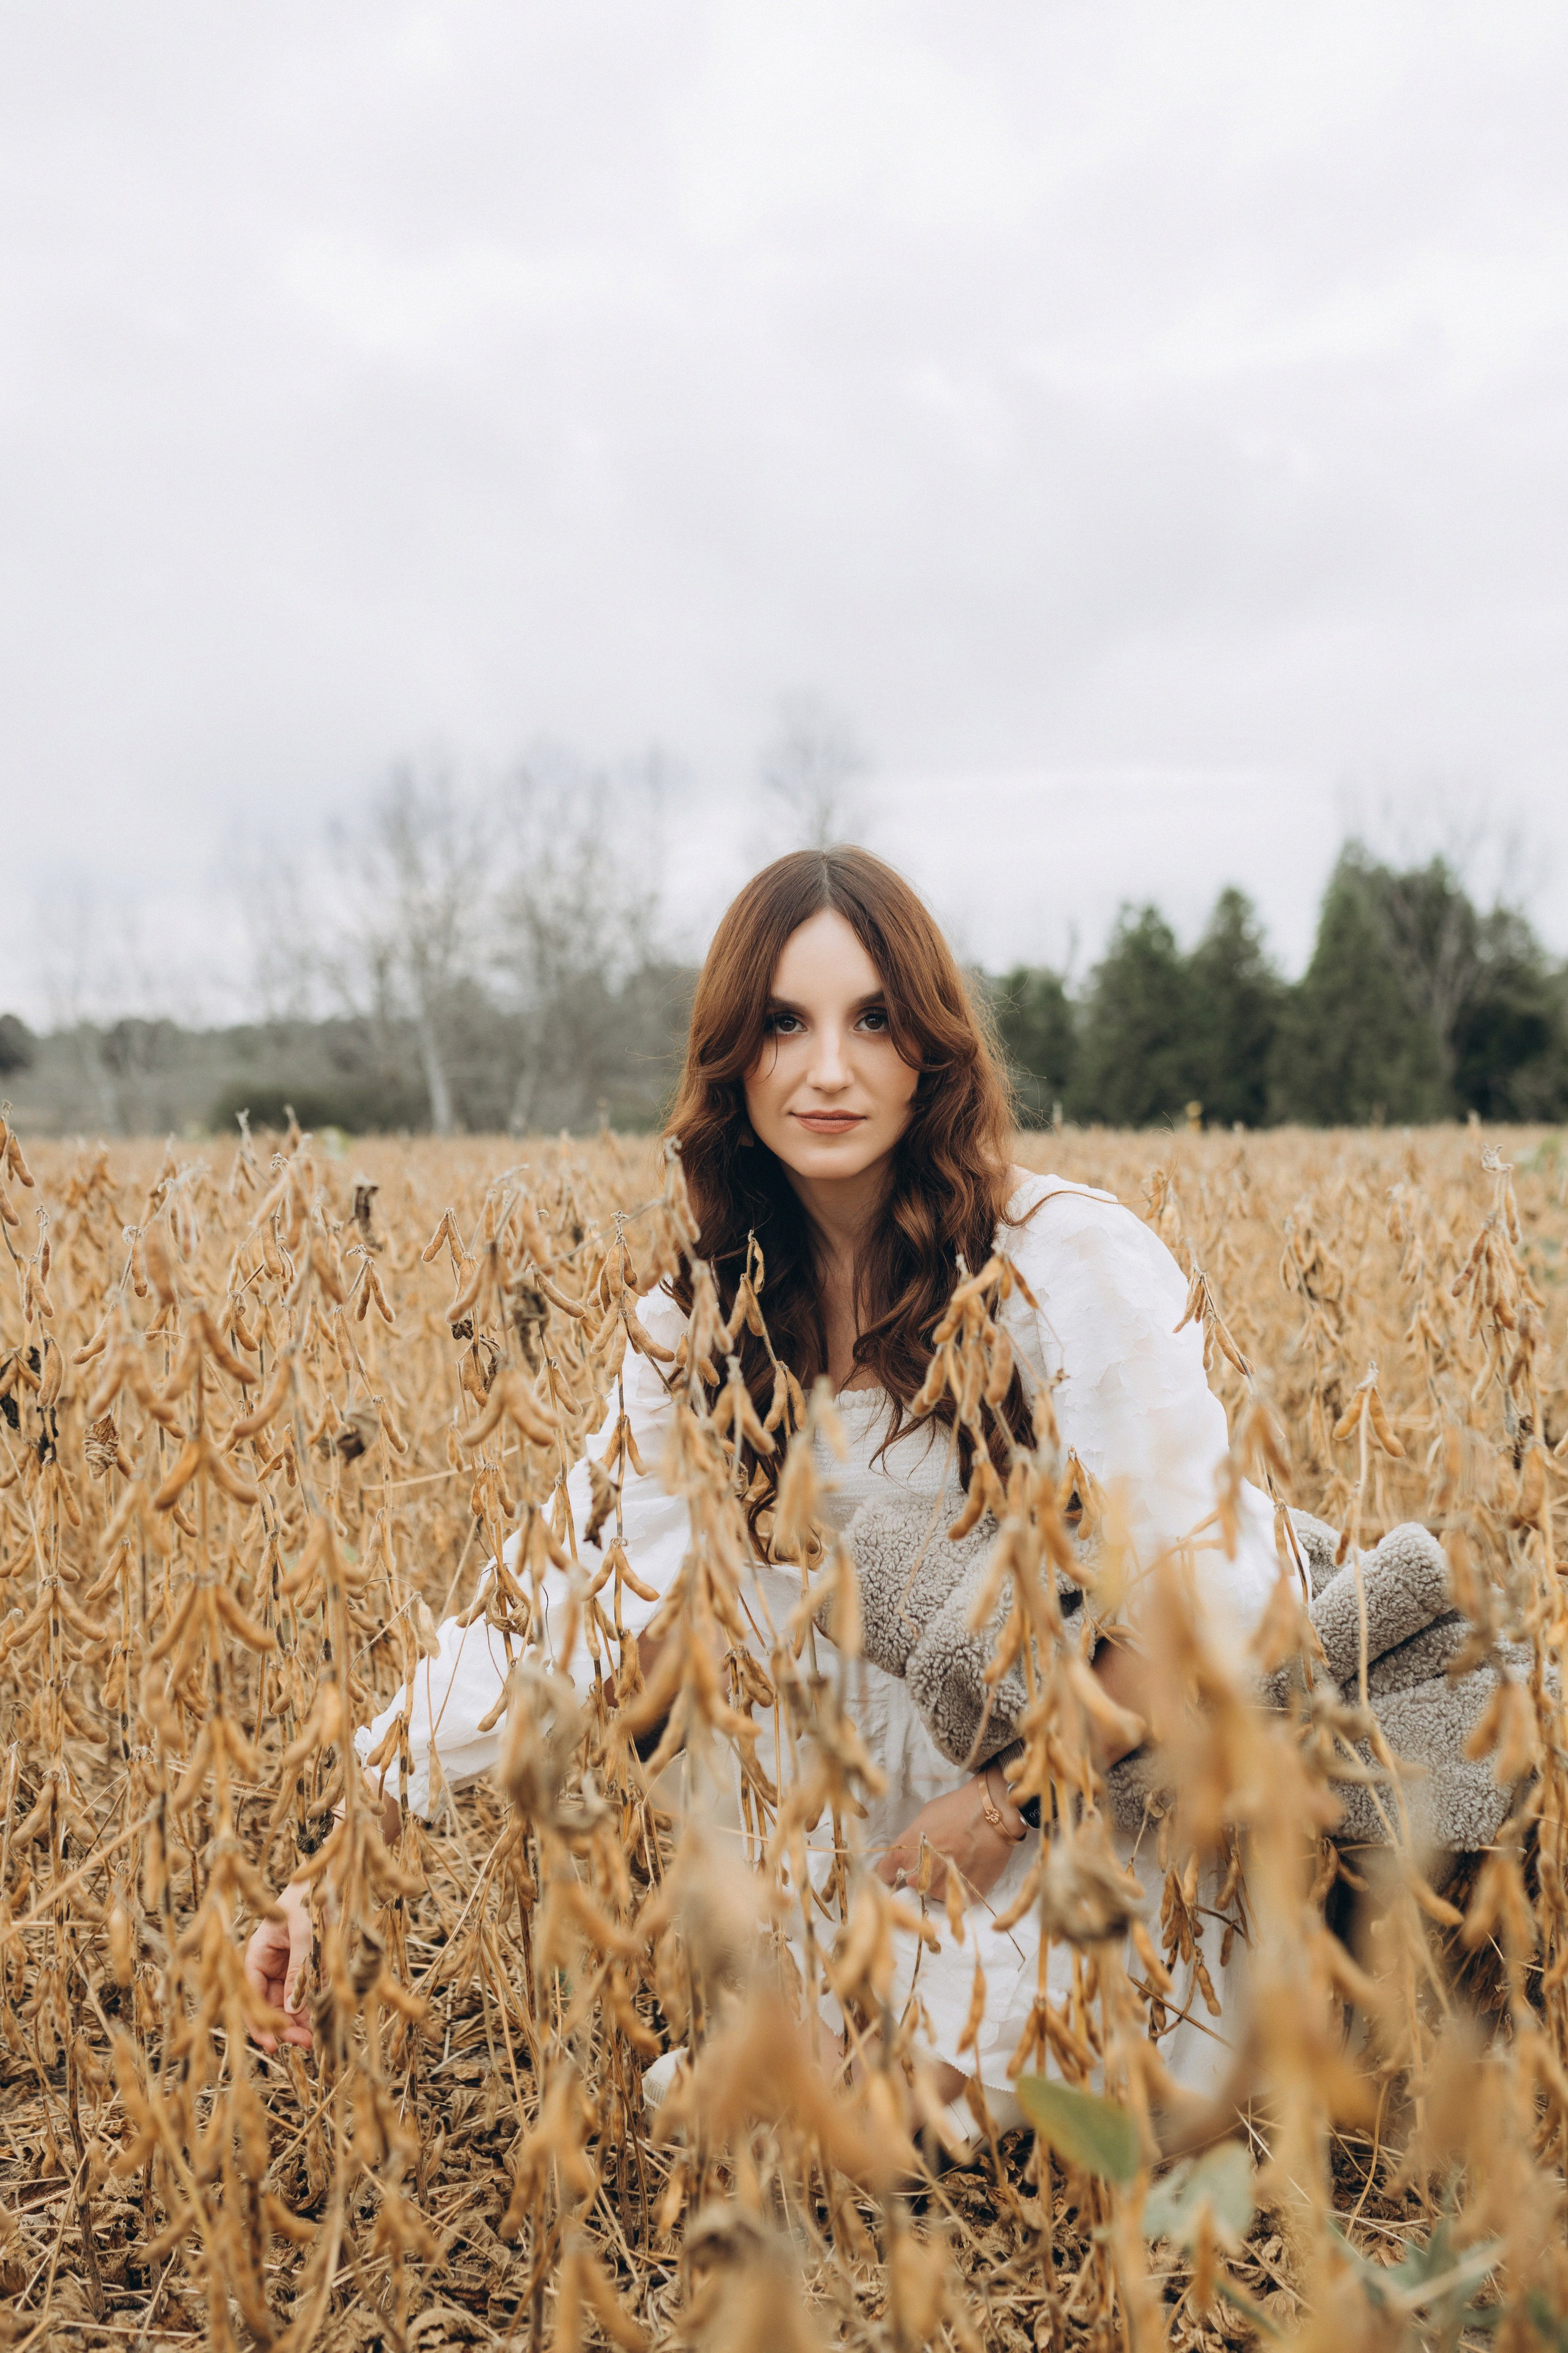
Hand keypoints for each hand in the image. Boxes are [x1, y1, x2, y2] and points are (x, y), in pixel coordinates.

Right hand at [244, 1880, 313, 2050]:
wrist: (328, 1877)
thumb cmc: (310, 1896)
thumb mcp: (303, 1929)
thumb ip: (298, 1966)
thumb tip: (294, 2009)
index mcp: (257, 1951)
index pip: (249, 1993)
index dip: (257, 2020)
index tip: (272, 2043)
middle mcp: (268, 1963)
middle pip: (268, 2004)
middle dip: (282, 2026)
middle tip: (303, 2043)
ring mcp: (285, 1967)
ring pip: (286, 2004)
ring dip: (297, 2022)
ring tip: (314, 2038)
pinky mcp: (305, 1969)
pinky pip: (303, 1994)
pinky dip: (309, 2009)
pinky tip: (319, 2021)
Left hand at [874, 1773, 1024, 1908]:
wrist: (992, 1814)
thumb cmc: (955, 1809)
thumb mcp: (922, 1820)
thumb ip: (909, 1844)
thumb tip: (909, 1856)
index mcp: (902, 1857)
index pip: (884, 1875)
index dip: (890, 1872)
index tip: (895, 1871)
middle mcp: (919, 1879)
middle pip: (913, 1885)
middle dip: (920, 1875)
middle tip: (937, 1857)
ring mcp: (943, 1891)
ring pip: (936, 1892)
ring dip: (942, 1881)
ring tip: (958, 1859)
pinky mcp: (966, 1897)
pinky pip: (958, 1896)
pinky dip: (962, 1885)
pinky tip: (970, 1866)